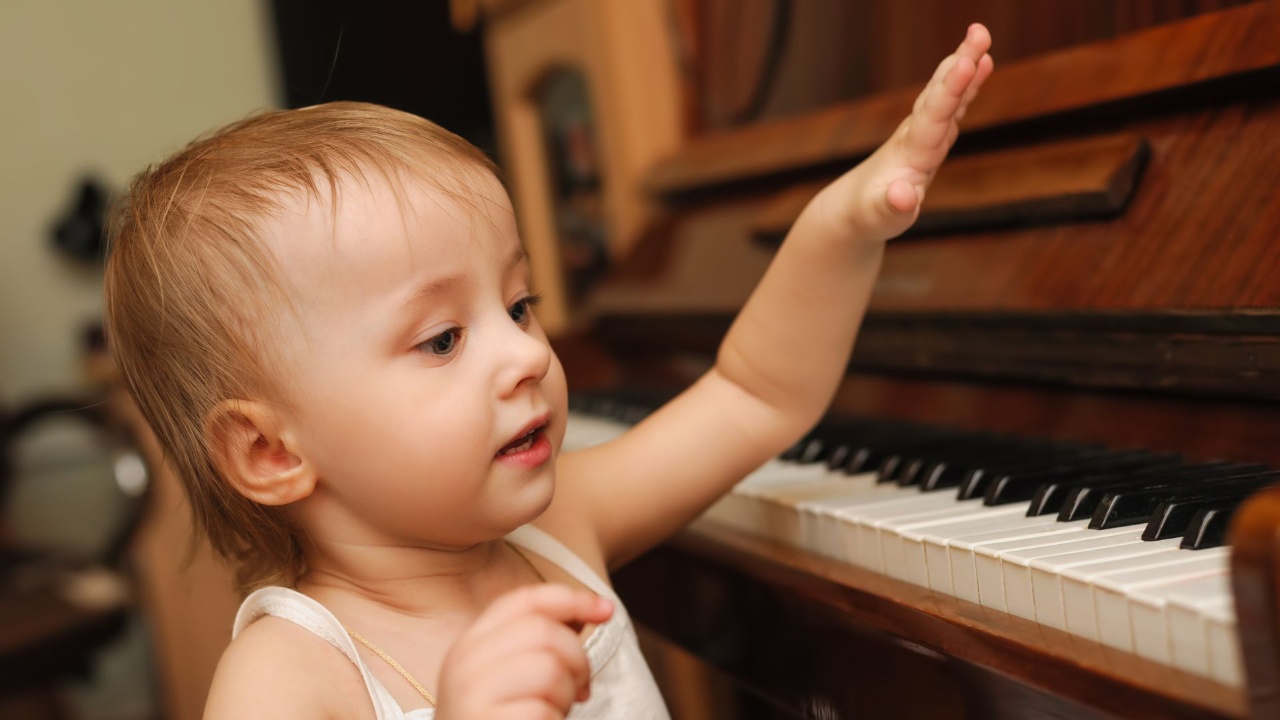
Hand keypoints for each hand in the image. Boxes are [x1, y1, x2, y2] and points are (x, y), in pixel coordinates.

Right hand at [434, 584, 613, 719]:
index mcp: (471, 643)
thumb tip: (589, 610)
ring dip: (567, 695)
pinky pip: (544, 711)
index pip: (526, 600)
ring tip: (554, 710)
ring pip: (550, 669)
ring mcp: (472, 694)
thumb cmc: (499, 717)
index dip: (572, 599)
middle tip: (579, 688)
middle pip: (545, 632)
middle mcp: (465, 662)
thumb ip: (541, 641)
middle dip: (577, 660)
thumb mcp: (511, 672)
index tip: (607, 609)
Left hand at [810, 23, 993, 242]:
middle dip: (960, 64)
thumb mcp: (881, 217)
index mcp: (910, 152)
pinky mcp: (930, 138)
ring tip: (981, 36)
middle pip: (941, 94)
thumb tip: (905, 195)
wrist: (852, 209)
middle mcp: (917, 135)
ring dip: (964, 66)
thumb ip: (894, 206)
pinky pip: (952, 105)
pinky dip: (967, 85)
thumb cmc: (868, 216)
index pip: (933, 116)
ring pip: (946, 94)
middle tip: (979, 31)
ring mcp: (923, 134)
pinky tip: (981, 64)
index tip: (966, 62)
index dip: (951, 90)